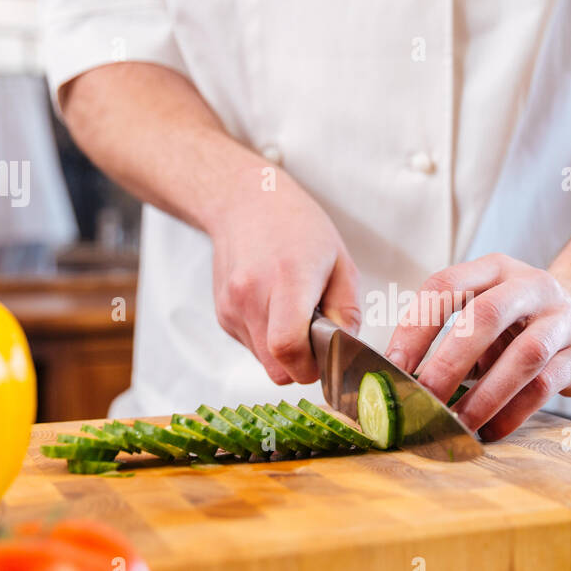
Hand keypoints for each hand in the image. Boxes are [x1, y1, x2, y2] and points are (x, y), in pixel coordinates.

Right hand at [210, 174, 359, 384]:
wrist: (245, 203)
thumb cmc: (299, 228)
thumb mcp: (341, 262)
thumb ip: (348, 313)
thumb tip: (345, 352)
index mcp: (287, 279)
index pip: (287, 347)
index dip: (310, 366)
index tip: (325, 356)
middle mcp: (251, 296)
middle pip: (276, 367)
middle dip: (301, 365)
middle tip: (316, 338)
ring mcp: (231, 307)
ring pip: (264, 361)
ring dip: (284, 352)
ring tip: (294, 312)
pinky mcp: (222, 315)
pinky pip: (252, 346)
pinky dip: (268, 339)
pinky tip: (274, 307)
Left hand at [384, 253, 570, 440]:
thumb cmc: (519, 321)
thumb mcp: (484, 312)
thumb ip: (446, 337)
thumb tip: (396, 382)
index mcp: (493, 269)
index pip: (445, 286)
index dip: (415, 326)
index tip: (393, 366)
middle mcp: (529, 286)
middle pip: (485, 317)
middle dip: (448, 363)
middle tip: (423, 399)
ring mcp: (560, 319)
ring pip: (522, 357)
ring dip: (484, 396)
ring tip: (457, 423)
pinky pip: (544, 386)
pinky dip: (513, 413)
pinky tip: (491, 431)